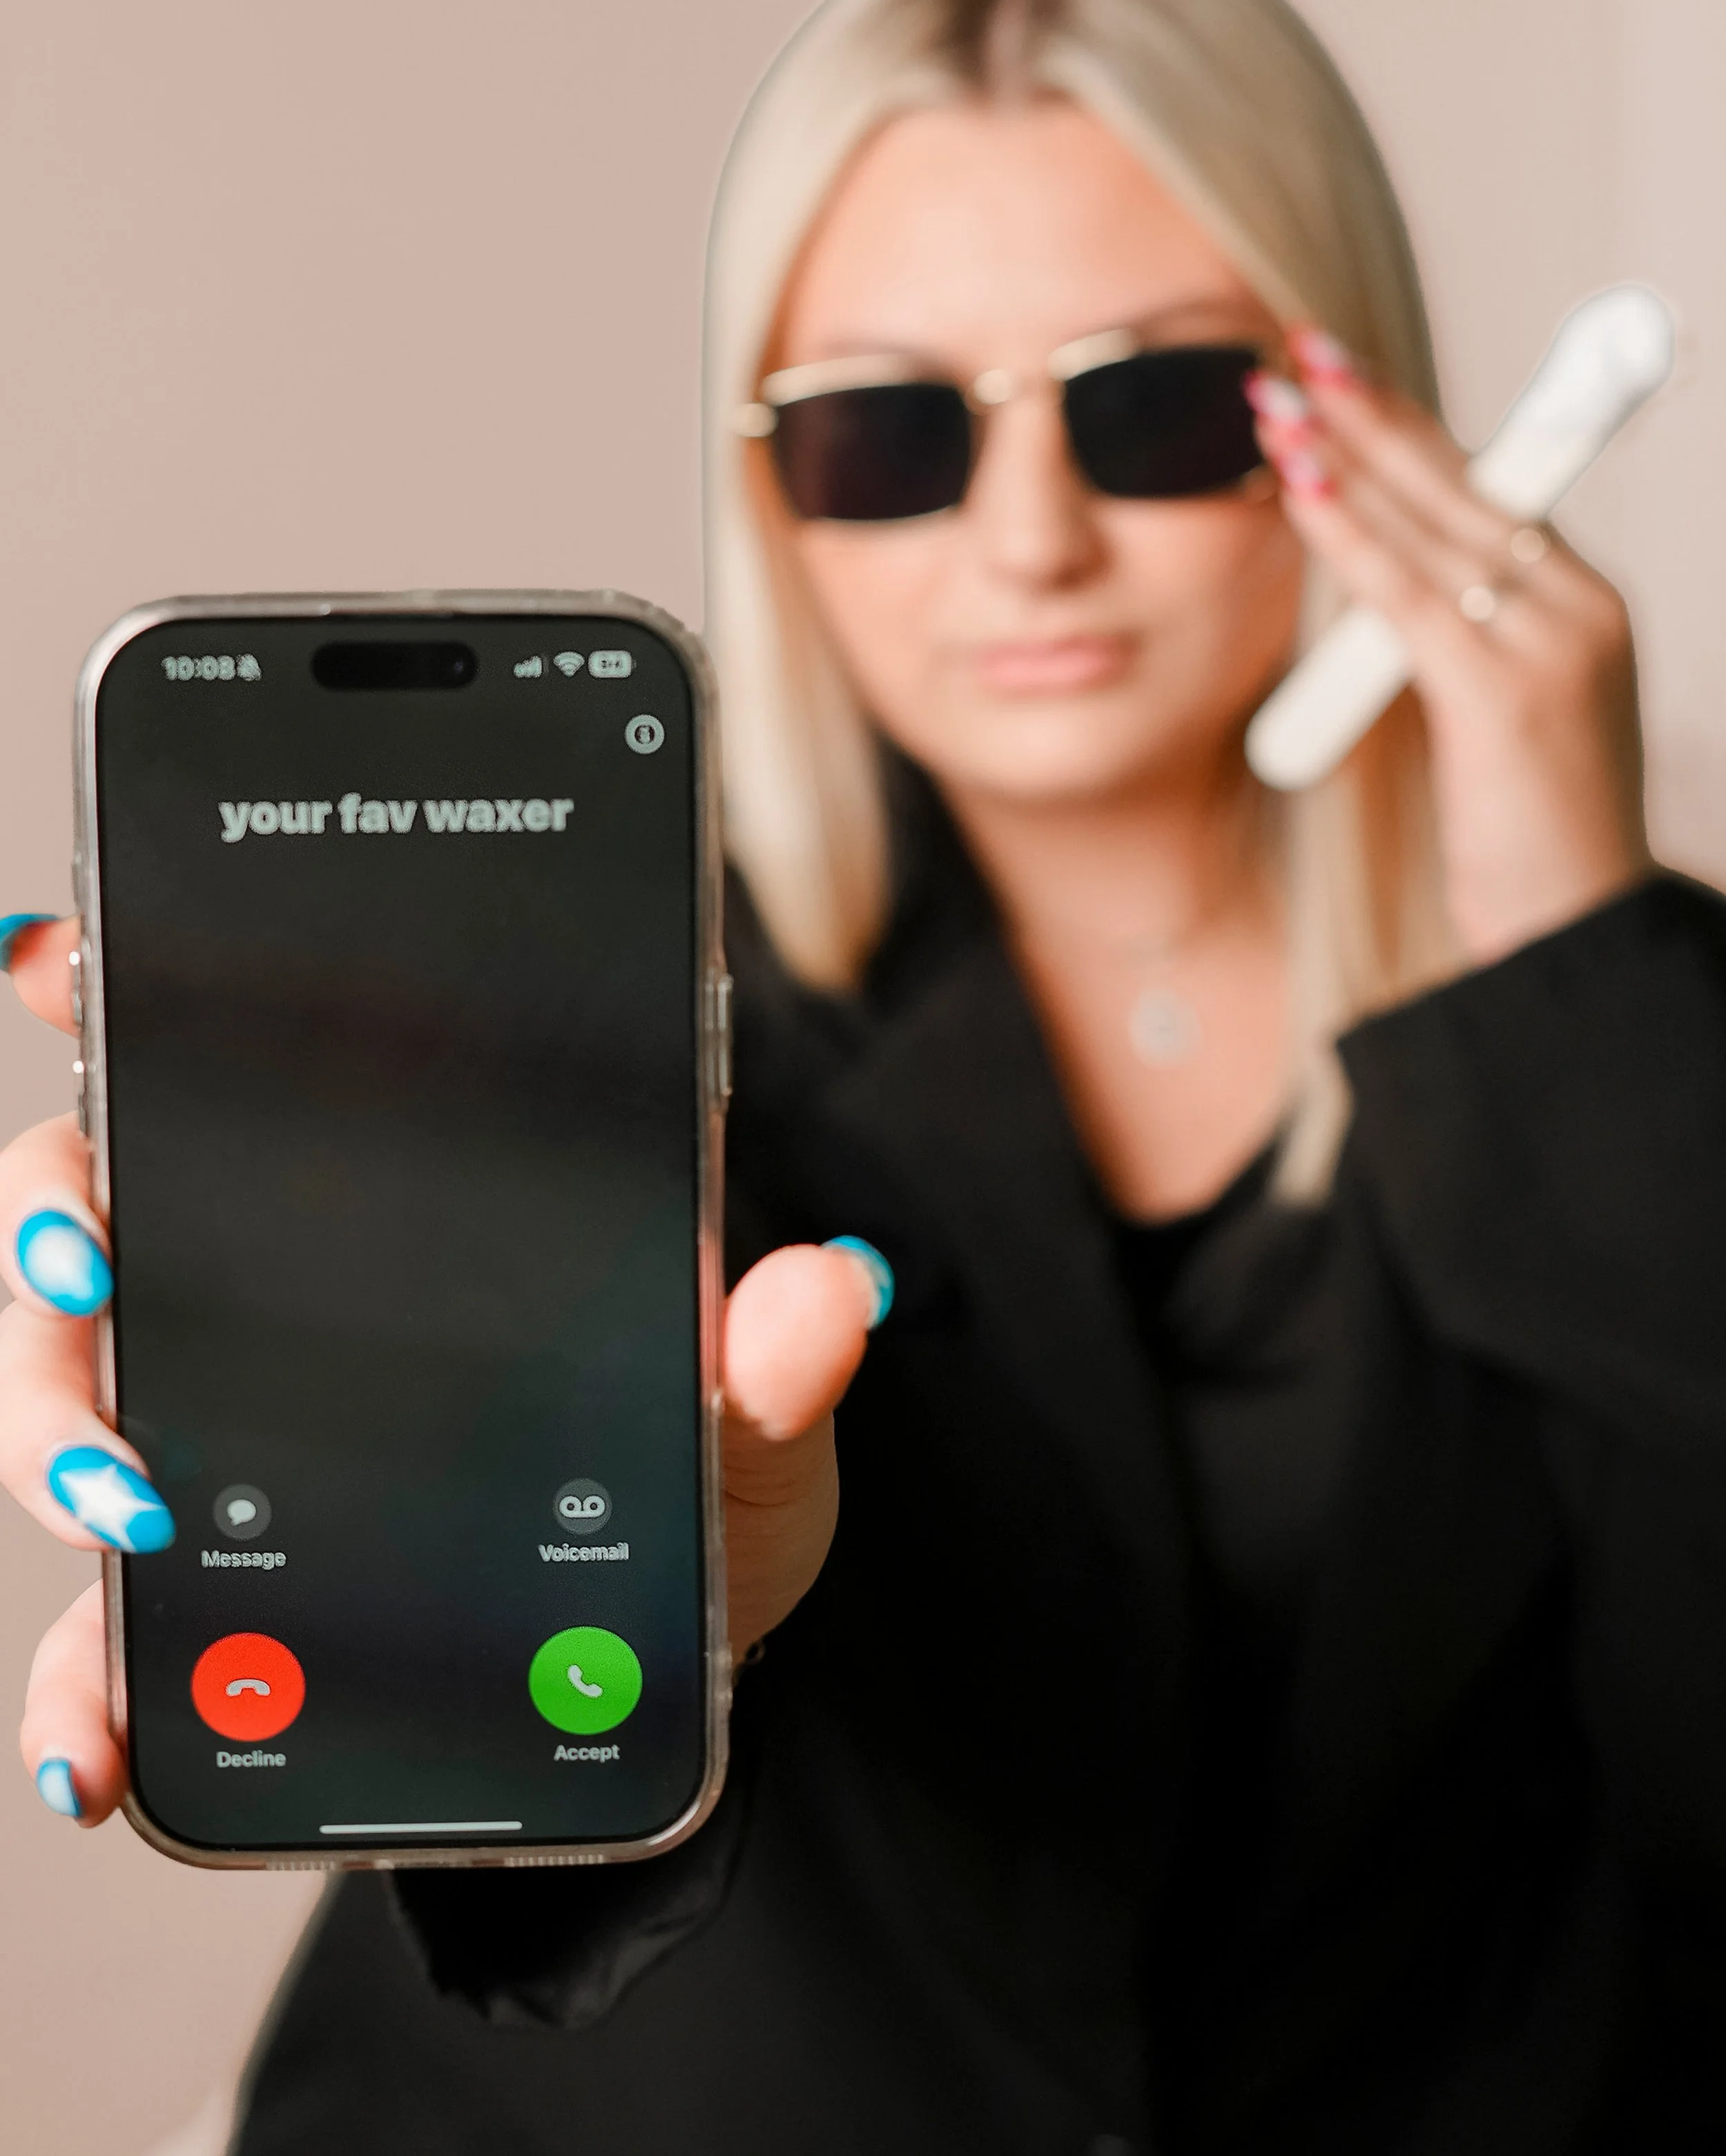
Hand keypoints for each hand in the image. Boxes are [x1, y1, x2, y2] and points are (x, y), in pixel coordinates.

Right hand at [0, 917, 882, 1825]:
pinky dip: (75, 1698)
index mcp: (379, 1226)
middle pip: (92, 1228)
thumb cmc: (691, 1498)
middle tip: (94, 1270)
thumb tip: (831, 1292)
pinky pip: (100, 1650)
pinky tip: (90, 1751)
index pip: (221, 1083)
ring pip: (64, 1406)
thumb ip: (772, 1365)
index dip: (116, 1004)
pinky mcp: (210, 1612)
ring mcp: (220, 1455)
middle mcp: (265, 1315)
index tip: (55, 960)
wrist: (667, 1671)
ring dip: (56, 1442)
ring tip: (130, 1510)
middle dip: (58, 1237)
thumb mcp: (745, 1425)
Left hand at [1248, 335, 1650, 962]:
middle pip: (1464, 484)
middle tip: (1300, 351)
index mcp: (1584, 603)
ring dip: (1347, 457)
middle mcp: (1580, 607)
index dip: (1411, 430)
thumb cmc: (1528, 833)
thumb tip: (1378, 588)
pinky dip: (1352, 537)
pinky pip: (1410, 597)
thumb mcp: (1499, 715)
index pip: (1488, 490)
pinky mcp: (1508, 696)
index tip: (1344, 378)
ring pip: (1433, 526)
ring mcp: (1552, 646)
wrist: (1574, 926)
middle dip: (1374, 413)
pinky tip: (1301, 492)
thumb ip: (1457, 642)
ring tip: (1275, 403)